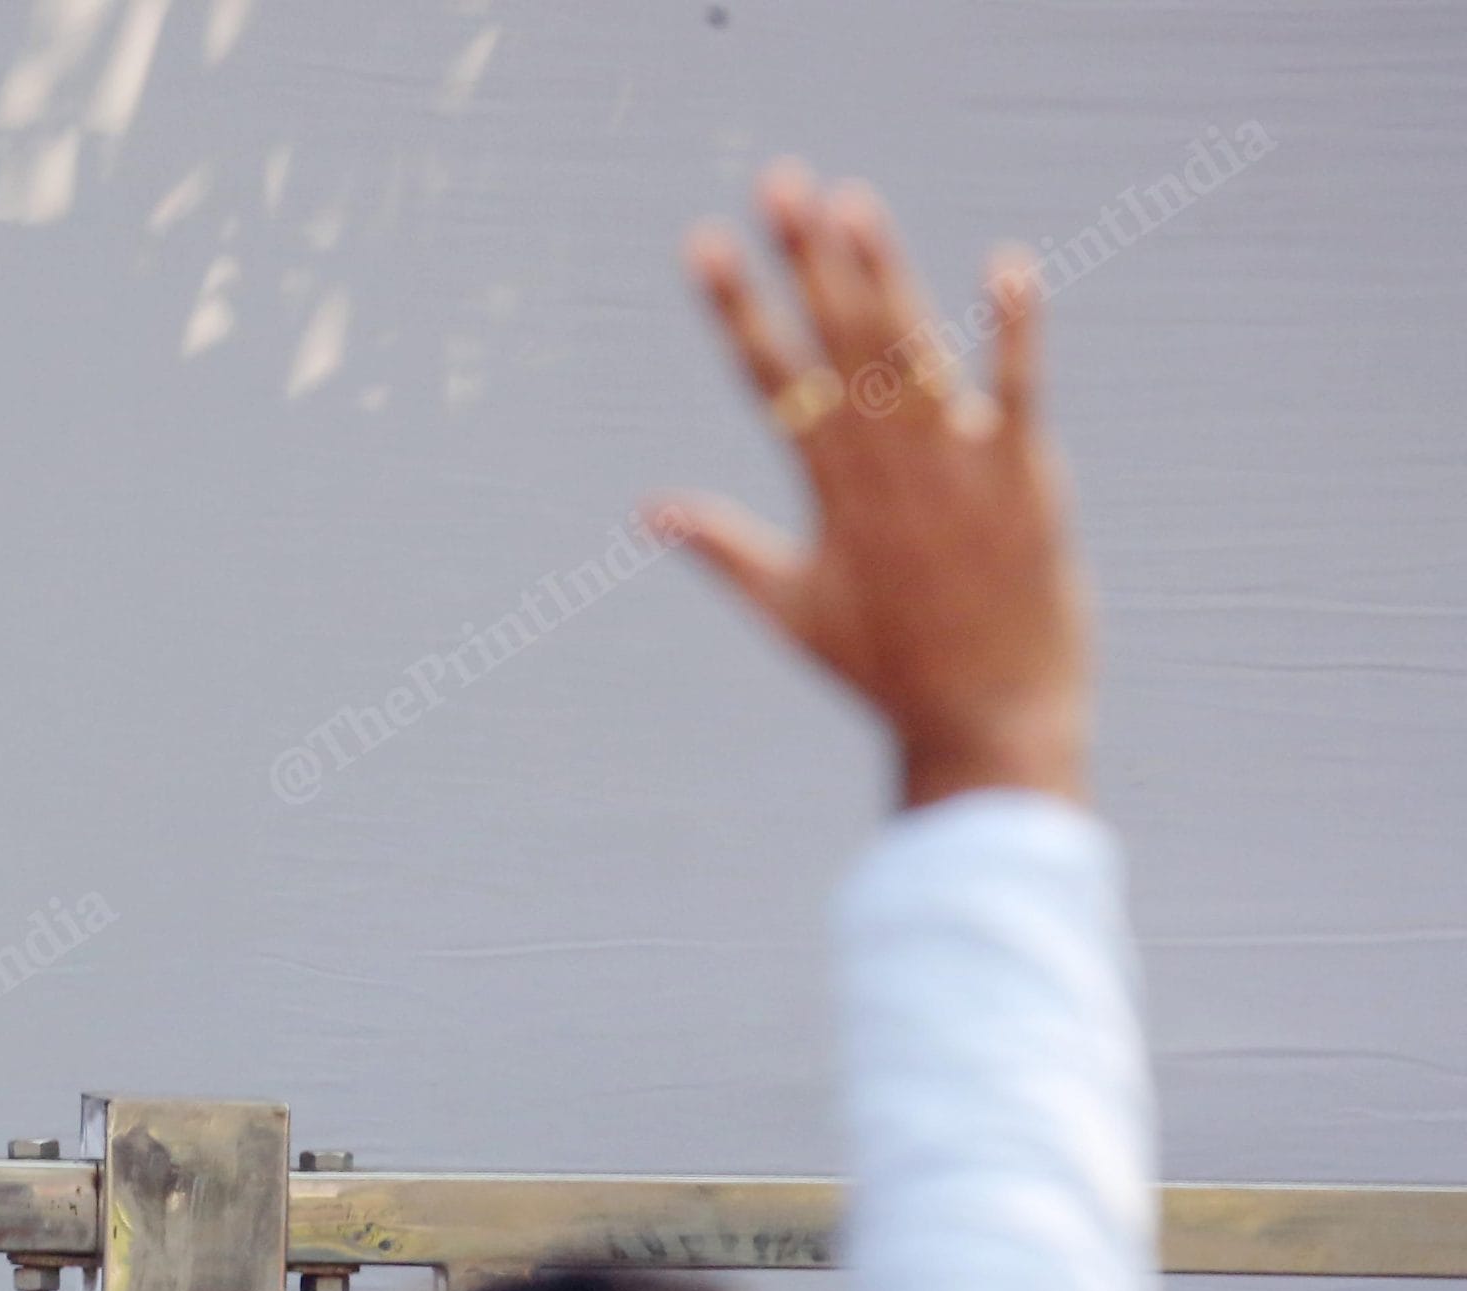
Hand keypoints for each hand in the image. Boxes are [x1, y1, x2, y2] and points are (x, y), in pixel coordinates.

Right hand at [652, 162, 1088, 810]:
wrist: (989, 725)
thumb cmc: (886, 672)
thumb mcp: (789, 610)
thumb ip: (722, 550)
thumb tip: (647, 511)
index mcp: (828, 496)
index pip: (772, 379)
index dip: (737, 308)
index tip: (702, 245)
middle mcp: (886, 473)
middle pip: (837, 344)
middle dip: (805, 260)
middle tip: (778, 182)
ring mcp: (957, 472)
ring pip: (910, 354)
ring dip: (882, 273)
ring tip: (851, 200)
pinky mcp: (1026, 481)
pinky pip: (1019, 393)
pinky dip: (1014, 331)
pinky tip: (1005, 265)